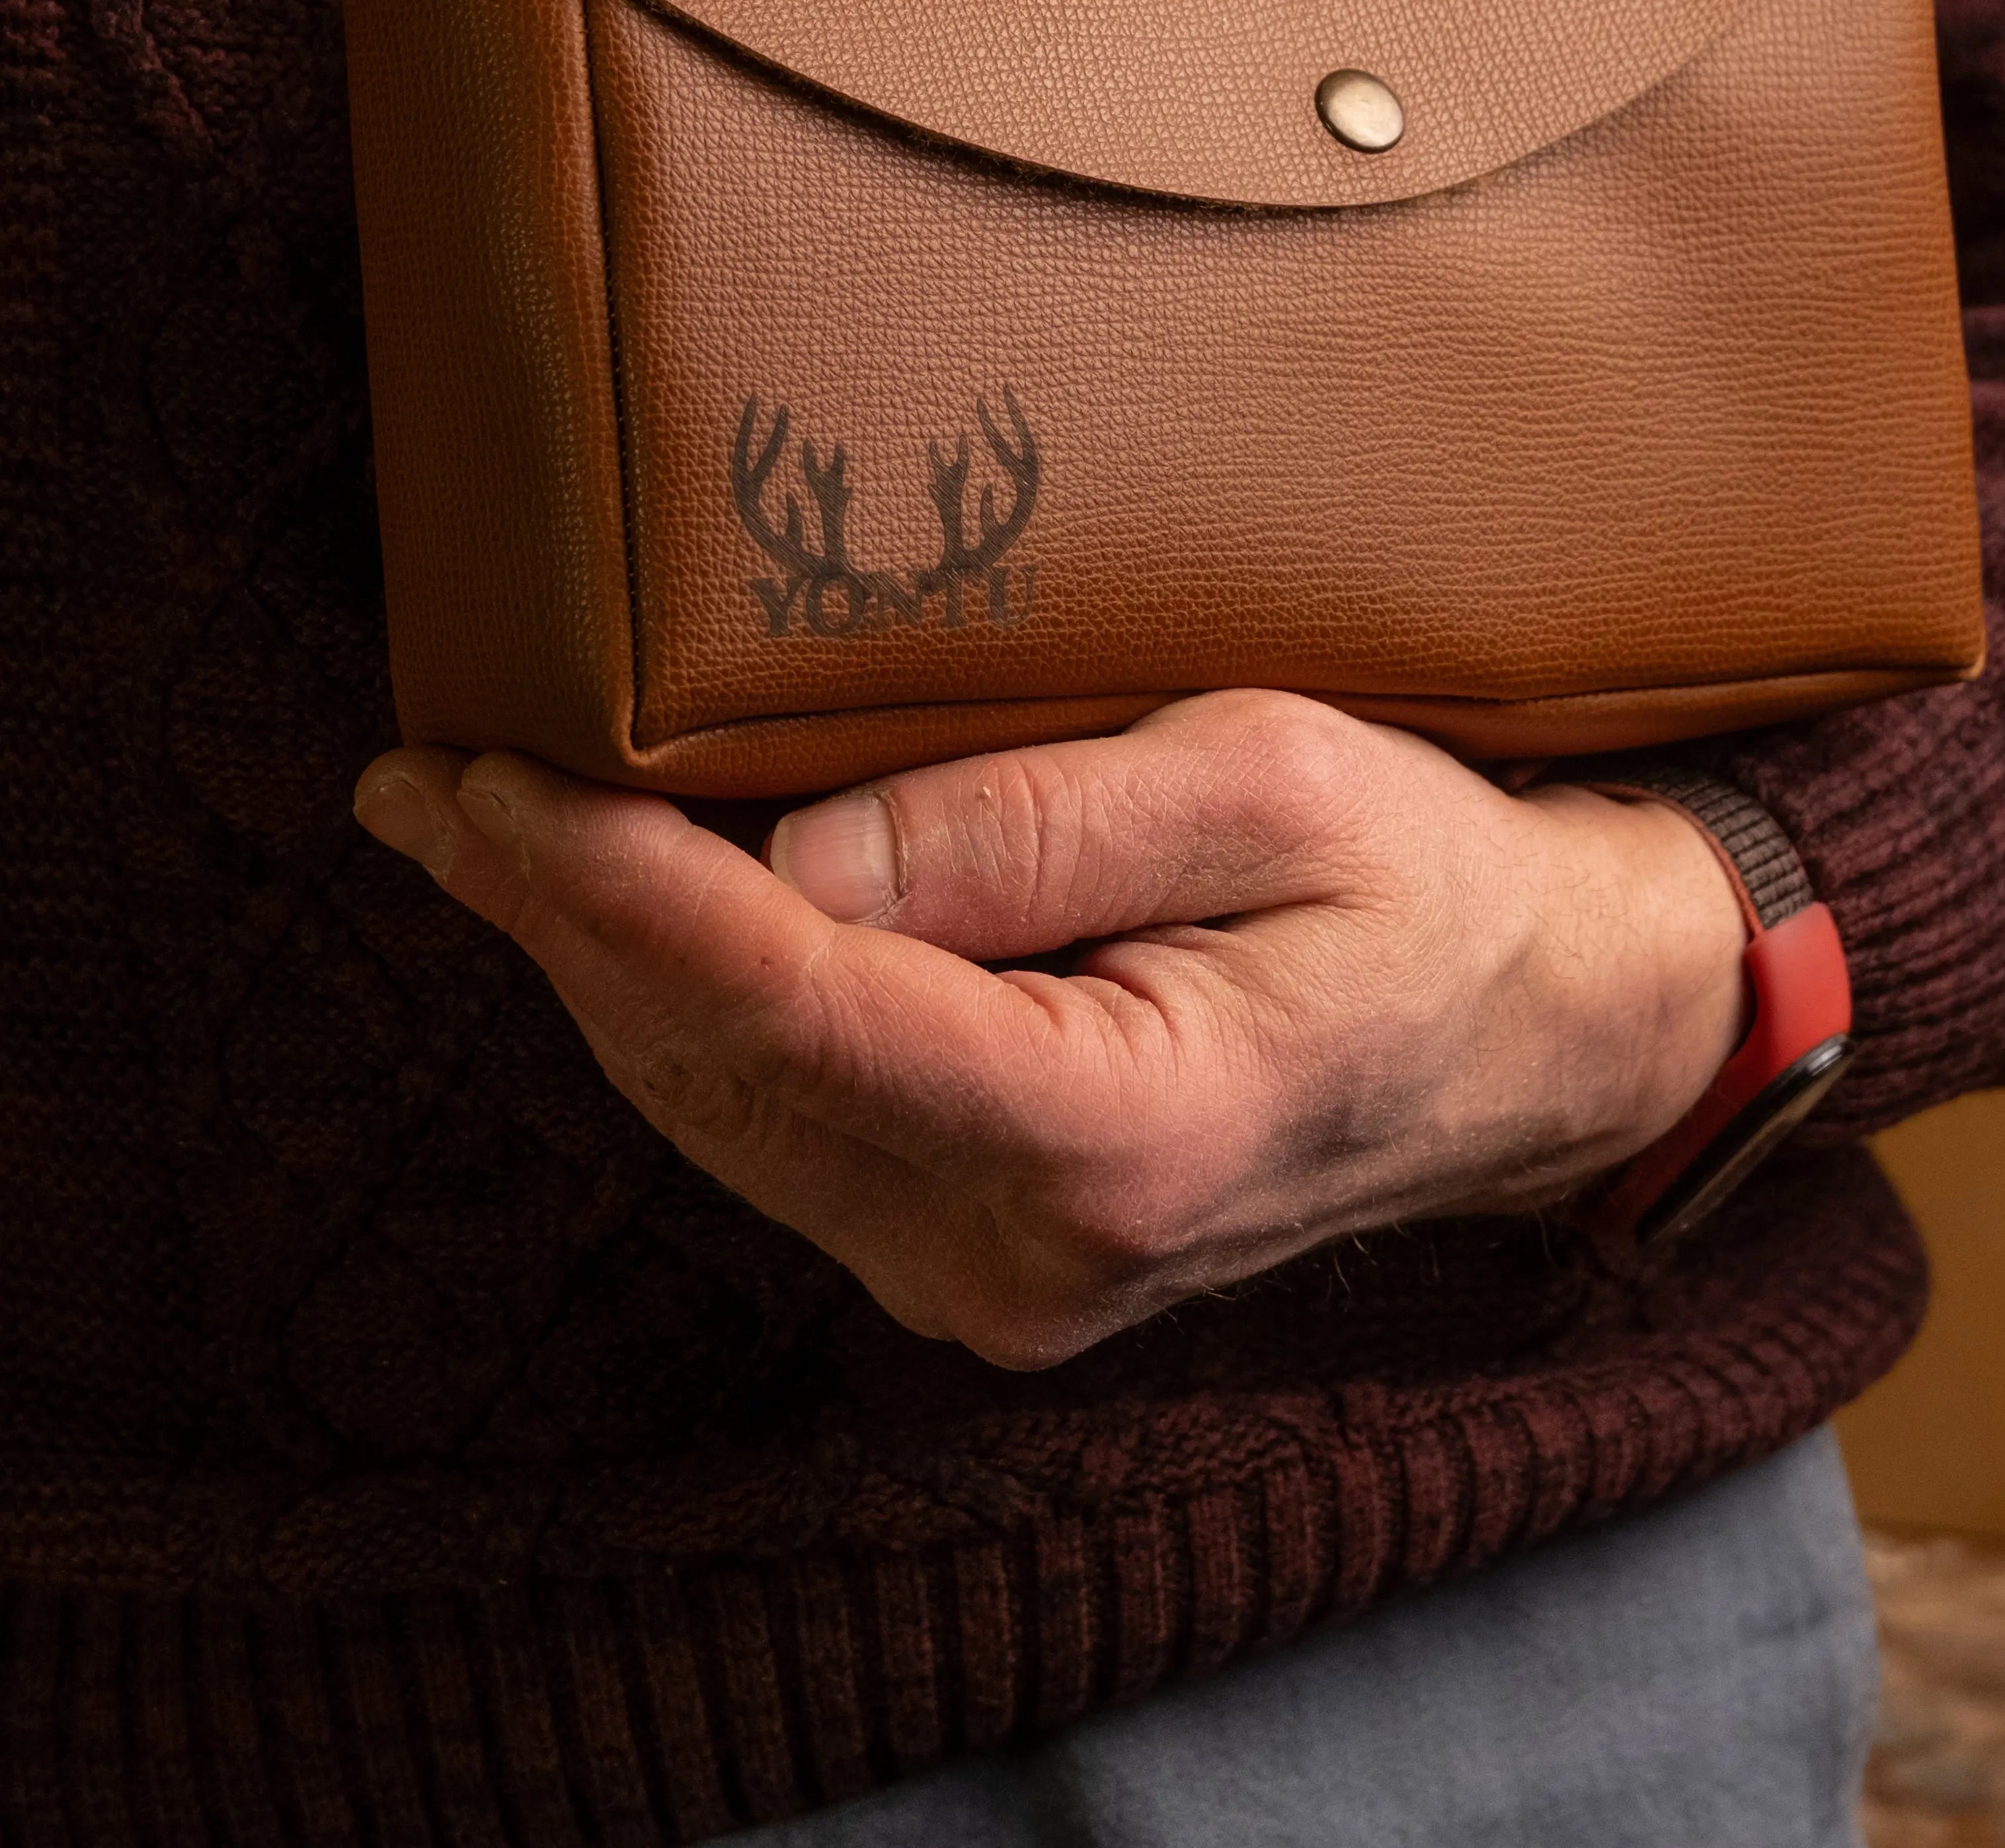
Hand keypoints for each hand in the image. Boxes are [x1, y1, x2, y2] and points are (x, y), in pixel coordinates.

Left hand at [353, 692, 1745, 1368]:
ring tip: (463, 830)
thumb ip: (1041, 826)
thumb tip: (796, 864)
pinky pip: (781, 1128)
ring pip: (728, 1110)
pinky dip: (679, 1017)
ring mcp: (994, 1277)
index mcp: (1118, 1135)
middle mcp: (1027, 1252)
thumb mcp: (1272, 783)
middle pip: (729, 1071)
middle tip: (423, 777)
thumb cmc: (1426, 878)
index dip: (624, 895)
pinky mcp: (979, 1251)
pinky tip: (604, 924)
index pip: (805, 1011)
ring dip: (591, 969)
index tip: (486, 785)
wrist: (1532, 1033)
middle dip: (560, 921)